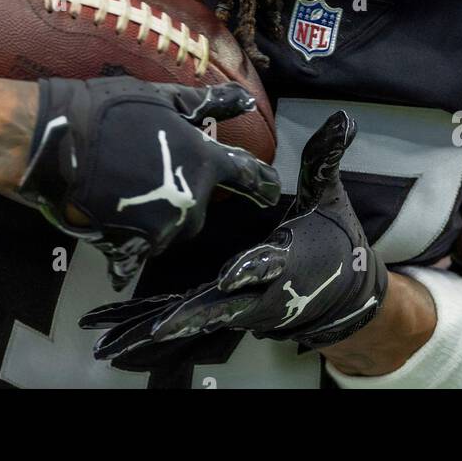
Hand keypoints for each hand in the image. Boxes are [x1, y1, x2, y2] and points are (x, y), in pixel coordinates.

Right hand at [18, 76, 280, 289]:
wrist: (59, 143)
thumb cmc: (112, 112)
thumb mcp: (162, 98)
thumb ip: (207, 104)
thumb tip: (248, 101)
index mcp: (204, 162)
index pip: (246, 175)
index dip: (261, 182)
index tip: (271, 191)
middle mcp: (192, 200)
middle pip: (201, 205)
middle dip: (186, 193)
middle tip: (154, 172)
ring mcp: (163, 228)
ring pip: (172, 227)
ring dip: (160, 215)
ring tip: (128, 189)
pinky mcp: (133, 247)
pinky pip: (140, 249)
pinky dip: (130, 241)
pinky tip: (112, 225)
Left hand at [81, 110, 386, 362]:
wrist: (346, 291)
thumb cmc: (334, 240)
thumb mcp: (328, 197)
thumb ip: (325, 159)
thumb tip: (342, 121)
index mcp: (286, 260)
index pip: (266, 266)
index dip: (249, 271)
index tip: (229, 276)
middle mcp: (262, 292)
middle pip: (223, 307)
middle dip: (192, 317)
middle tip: (158, 326)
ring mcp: (241, 307)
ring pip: (198, 320)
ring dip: (161, 328)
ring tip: (119, 339)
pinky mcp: (226, 311)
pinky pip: (187, 319)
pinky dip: (154, 326)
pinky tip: (115, 336)